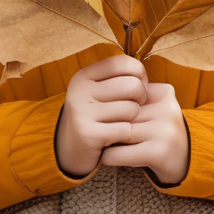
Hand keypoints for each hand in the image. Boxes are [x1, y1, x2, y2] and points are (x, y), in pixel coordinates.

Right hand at [54, 55, 148, 177]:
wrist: (71, 150)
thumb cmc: (95, 116)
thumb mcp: (98, 91)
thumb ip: (117, 77)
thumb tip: (142, 73)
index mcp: (84, 76)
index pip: (123, 62)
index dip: (139, 73)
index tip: (139, 85)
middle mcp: (80, 91)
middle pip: (132, 85)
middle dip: (141, 97)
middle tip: (135, 107)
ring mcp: (82, 113)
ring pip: (131, 109)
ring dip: (133, 119)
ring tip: (122, 122)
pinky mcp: (89, 135)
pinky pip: (125, 130)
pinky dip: (126, 135)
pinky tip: (116, 137)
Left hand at [99, 81, 189, 185]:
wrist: (185, 161)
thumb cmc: (158, 132)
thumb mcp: (152, 109)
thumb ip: (132, 99)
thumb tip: (97, 96)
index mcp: (164, 92)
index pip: (125, 93)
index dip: (113, 106)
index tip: (106, 115)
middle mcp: (167, 108)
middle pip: (122, 113)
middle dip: (107, 123)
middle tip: (96, 130)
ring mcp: (164, 130)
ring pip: (118, 131)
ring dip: (105, 140)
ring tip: (101, 143)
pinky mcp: (159, 152)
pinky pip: (120, 152)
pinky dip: (109, 157)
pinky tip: (108, 157)